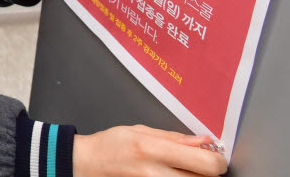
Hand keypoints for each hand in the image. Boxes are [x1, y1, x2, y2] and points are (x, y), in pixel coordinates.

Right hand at [74, 125, 227, 175]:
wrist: (86, 164)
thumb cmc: (110, 146)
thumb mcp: (140, 131)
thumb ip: (174, 138)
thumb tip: (204, 141)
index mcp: (152, 149)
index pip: (206, 164)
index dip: (218, 161)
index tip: (215, 156)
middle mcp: (154, 173)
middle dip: (207, 171)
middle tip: (198, 164)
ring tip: (180, 168)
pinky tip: (171, 174)